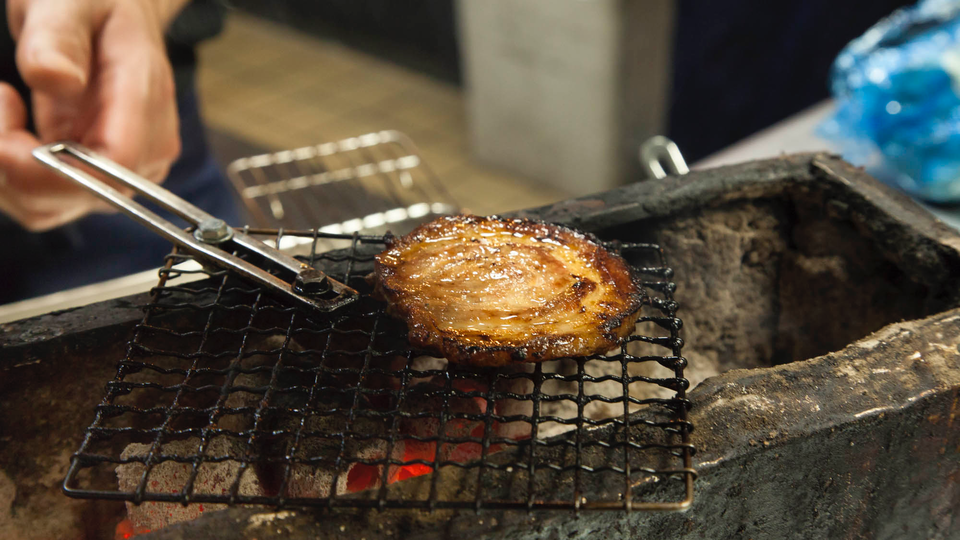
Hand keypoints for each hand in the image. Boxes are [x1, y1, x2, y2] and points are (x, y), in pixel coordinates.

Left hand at [0, 0, 185, 230]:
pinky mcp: (98, 175)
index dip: (52, 172)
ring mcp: (123, 167)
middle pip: (77, 197)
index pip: (111, 169)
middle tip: (0, 104)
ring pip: (53, 207)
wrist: (117, 9)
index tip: (4, 142)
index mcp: (144, 101)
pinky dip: (11, 175)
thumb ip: (60, 37)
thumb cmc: (97, 1)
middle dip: (14, 169)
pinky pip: (46, 199)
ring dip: (6, 175)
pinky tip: (11, 127)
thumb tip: (55, 79)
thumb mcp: (70, 0)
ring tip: (4, 110)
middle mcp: (144, 147)